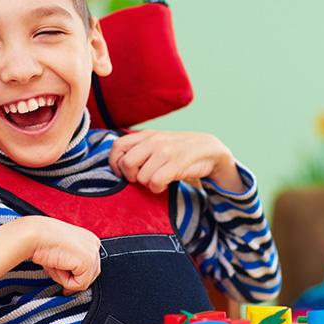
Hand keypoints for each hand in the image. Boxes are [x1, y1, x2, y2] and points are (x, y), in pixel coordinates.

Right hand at [0, 215, 100, 295]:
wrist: (35, 235)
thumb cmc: (43, 241)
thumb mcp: (62, 252)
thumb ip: (72, 263)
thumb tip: (73, 281)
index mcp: (88, 239)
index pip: (90, 265)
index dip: (76, 274)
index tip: (65, 276)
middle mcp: (94, 244)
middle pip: (90, 275)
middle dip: (73, 278)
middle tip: (56, 269)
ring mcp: (93, 253)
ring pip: (84, 281)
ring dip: (66, 278)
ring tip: (55, 264)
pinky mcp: (88, 262)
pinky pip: (79, 284)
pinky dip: (65, 281)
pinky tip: (57, 265)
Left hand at [109, 130, 244, 193]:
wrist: (209, 149)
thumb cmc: (179, 150)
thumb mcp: (157, 143)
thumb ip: (139, 148)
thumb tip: (118, 165)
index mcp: (146, 135)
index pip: (117, 146)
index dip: (114, 163)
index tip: (122, 173)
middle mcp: (153, 141)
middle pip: (126, 164)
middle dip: (131, 176)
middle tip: (142, 178)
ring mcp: (164, 152)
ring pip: (141, 177)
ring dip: (149, 184)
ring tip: (160, 179)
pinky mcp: (176, 164)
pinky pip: (155, 183)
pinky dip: (159, 188)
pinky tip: (166, 183)